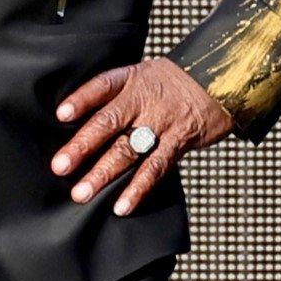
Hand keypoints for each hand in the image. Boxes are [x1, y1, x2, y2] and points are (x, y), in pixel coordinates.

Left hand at [49, 56, 237, 215]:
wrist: (221, 79)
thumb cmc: (171, 82)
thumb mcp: (143, 74)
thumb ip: (115, 94)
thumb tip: (76, 119)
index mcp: (131, 79)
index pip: (102, 86)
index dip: (81, 99)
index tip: (61, 115)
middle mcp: (144, 100)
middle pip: (108, 122)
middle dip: (82, 146)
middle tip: (59, 167)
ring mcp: (162, 122)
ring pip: (129, 150)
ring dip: (103, 174)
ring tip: (81, 194)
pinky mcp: (180, 141)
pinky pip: (156, 167)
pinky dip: (139, 188)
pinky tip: (122, 206)